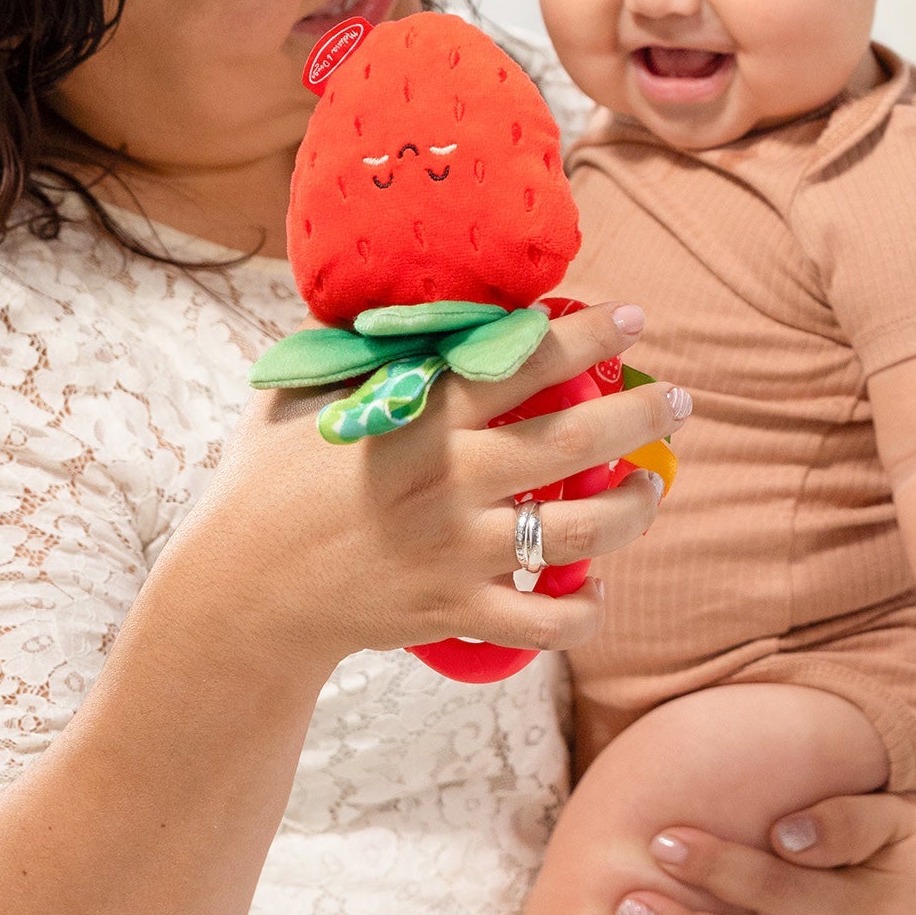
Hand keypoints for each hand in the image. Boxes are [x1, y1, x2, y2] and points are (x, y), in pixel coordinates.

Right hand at [176, 301, 686, 674]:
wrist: (239, 592)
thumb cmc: (262, 482)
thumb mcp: (298, 392)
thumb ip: (353, 346)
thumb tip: (391, 292)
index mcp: (420, 415)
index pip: (525, 362)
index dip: (589, 336)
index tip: (631, 318)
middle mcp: (452, 480)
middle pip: (577, 440)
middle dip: (642, 415)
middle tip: (677, 400)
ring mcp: (459, 551)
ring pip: (585, 531)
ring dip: (637, 506)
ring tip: (654, 486)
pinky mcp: (457, 612)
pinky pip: (548, 622)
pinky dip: (586, 609)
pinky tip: (599, 587)